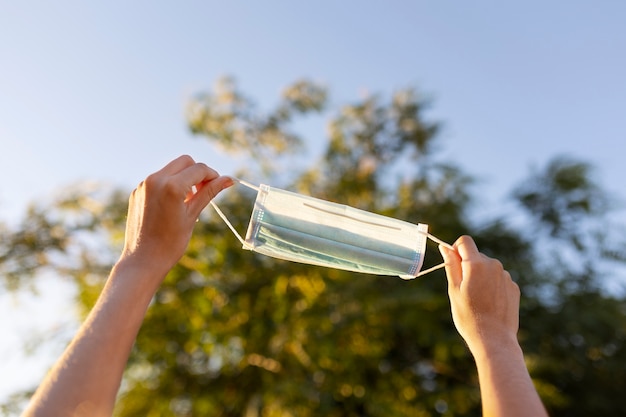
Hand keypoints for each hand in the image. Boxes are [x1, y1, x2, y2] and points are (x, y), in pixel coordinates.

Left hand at [122, 155, 232, 274]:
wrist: (143, 261)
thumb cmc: (171, 243)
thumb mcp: (193, 215)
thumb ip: (209, 192)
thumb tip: (229, 179)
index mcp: (171, 186)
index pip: (199, 169)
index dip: (213, 175)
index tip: (218, 185)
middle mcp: (155, 180)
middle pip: (184, 162)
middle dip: (197, 172)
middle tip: (204, 191)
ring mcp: (143, 185)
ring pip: (170, 169)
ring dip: (183, 178)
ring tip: (188, 201)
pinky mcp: (137, 192)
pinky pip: (157, 180)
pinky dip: (169, 185)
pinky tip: (172, 206)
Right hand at [439, 235, 520, 356]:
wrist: (494, 339)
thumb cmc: (468, 316)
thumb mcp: (454, 290)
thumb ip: (450, 265)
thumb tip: (445, 248)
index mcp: (477, 264)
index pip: (465, 241)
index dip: (456, 249)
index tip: (452, 263)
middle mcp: (494, 265)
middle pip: (476, 256)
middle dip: (468, 266)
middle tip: (463, 290)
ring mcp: (506, 276)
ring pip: (488, 268)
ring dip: (480, 277)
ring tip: (477, 300)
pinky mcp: (514, 287)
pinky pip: (498, 279)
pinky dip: (492, 286)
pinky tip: (489, 304)